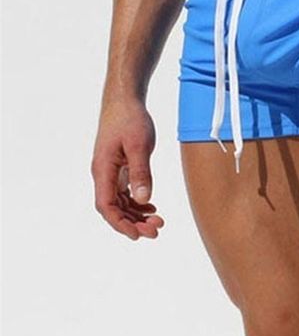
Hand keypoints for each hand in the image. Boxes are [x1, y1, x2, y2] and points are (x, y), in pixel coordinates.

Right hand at [91, 99, 163, 239]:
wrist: (125, 100)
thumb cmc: (130, 119)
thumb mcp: (139, 145)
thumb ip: (141, 172)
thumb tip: (143, 200)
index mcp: (103, 170)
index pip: (107, 206)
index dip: (120, 224)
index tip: (138, 235)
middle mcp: (103, 173)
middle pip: (114, 208)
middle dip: (133, 223)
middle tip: (157, 230)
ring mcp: (110, 170)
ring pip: (120, 202)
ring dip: (136, 214)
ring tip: (158, 221)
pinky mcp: (118, 166)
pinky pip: (124, 191)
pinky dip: (136, 202)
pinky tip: (151, 207)